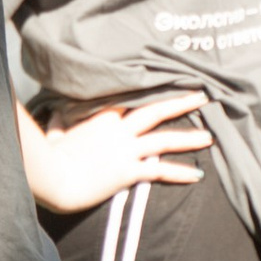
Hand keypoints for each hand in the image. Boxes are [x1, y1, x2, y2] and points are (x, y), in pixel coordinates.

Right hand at [27, 92, 207, 213]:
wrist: (54, 177)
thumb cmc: (51, 156)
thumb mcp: (56, 133)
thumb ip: (61, 122)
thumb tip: (56, 114)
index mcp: (102, 118)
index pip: (130, 97)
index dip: (149, 90)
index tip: (167, 83)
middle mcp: (119, 130)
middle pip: (155, 110)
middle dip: (180, 103)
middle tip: (202, 96)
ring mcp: (126, 150)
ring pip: (164, 139)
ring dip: (188, 138)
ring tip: (209, 137)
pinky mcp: (129, 172)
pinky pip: (160, 170)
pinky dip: (180, 173)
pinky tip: (197, 175)